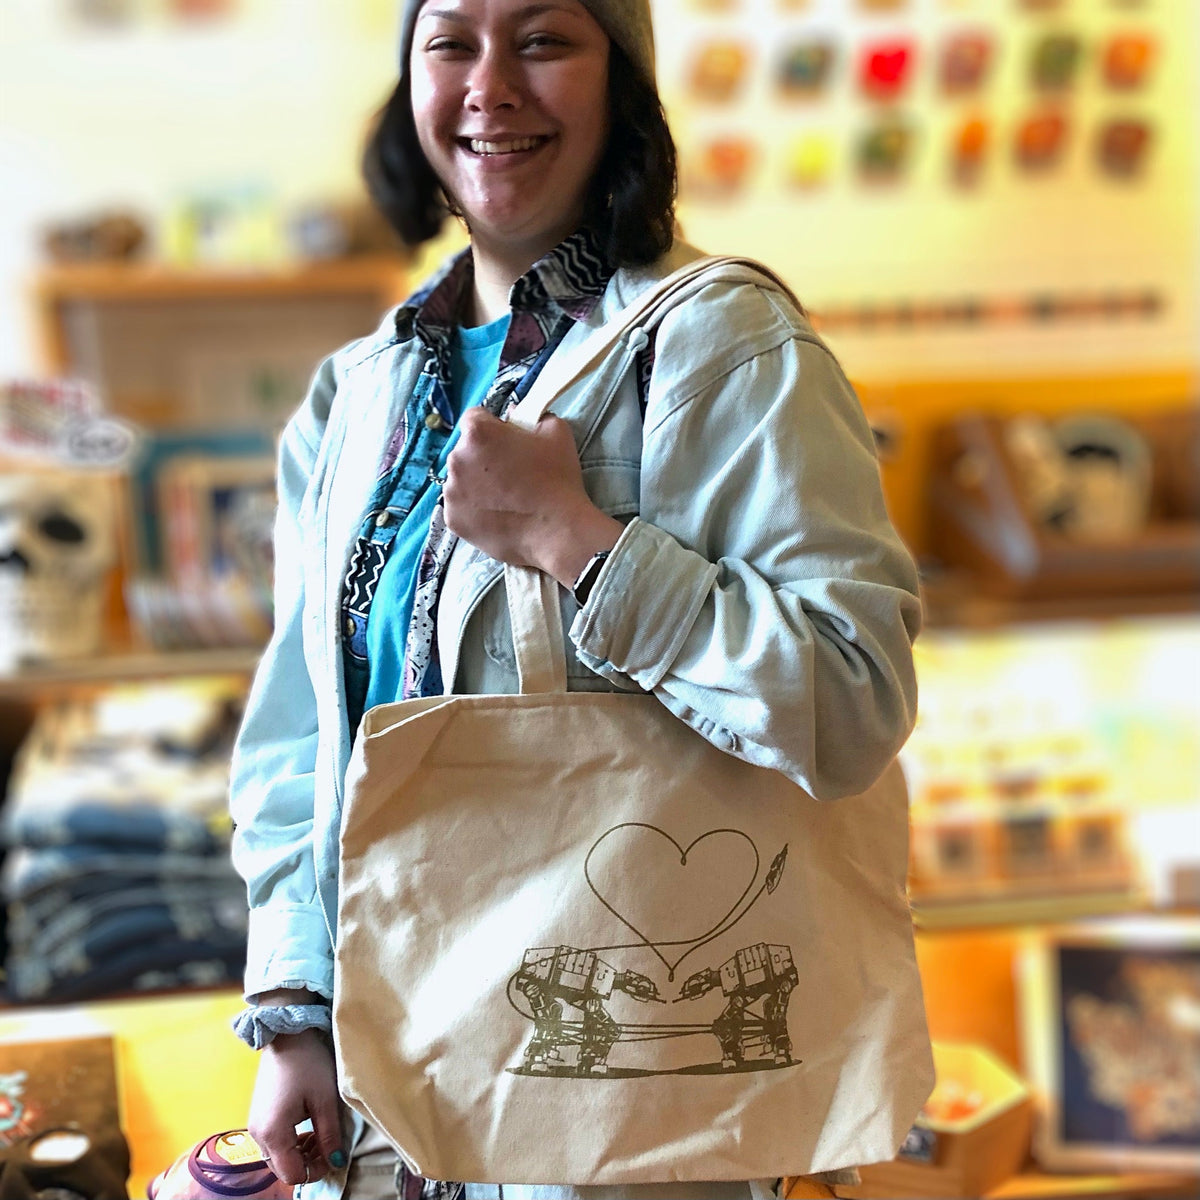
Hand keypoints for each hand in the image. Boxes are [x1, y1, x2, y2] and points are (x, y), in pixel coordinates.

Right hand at [248, 1029, 345, 1185]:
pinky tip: (305, 1127)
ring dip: (298, 1154)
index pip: (292, 1174)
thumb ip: (330, 1135)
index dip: (315, 1171)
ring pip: (276, 1157)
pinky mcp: (257, 1115)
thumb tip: (336, 1161)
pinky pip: (272, 1142)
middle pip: (281, 1169)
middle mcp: (258, 1135)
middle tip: (327, 1145)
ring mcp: (254, 1125)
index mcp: (273, 1134)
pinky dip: (290, 1143)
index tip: (333, 1155)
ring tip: (319, 1135)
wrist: (287, 1036)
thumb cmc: (308, 1064)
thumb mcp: (325, 1100)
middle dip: (307, 1164)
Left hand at [442, 409, 620, 586]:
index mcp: (478, 432)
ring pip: (460, 479)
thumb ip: (531, 416)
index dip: (492, 427)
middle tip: (510, 473)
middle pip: (465, 450)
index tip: (506, 441)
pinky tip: (498, 515)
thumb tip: (514, 417)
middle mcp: (456, 458)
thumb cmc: (558, 479)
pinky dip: (474, 509)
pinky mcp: (452, 519)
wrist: (557, 531)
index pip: (474, 417)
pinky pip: (460, 507)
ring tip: (505, 498)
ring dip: (476, 483)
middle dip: (483, 456)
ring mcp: (451, 491)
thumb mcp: (556, 432)